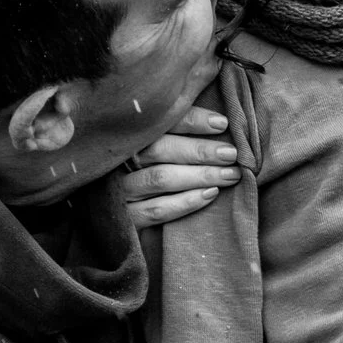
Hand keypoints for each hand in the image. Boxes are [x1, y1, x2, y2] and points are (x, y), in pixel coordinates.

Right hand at [116, 106, 239, 228]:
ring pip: (161, 178)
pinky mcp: (127, 219)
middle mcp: (121, 161)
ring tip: (229, 175)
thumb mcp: (155, 151)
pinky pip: (158, 210)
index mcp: (128, 138)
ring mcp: (121, 190)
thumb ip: (179, 135)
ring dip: (200, 176)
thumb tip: (220, 122)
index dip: (192, 120)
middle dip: (201, 150)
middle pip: (161, 149)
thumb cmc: (150, 174)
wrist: (111, 221)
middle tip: (231, 154)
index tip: (222, 123)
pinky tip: (211, 194)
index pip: (160, 123)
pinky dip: (186, 202)